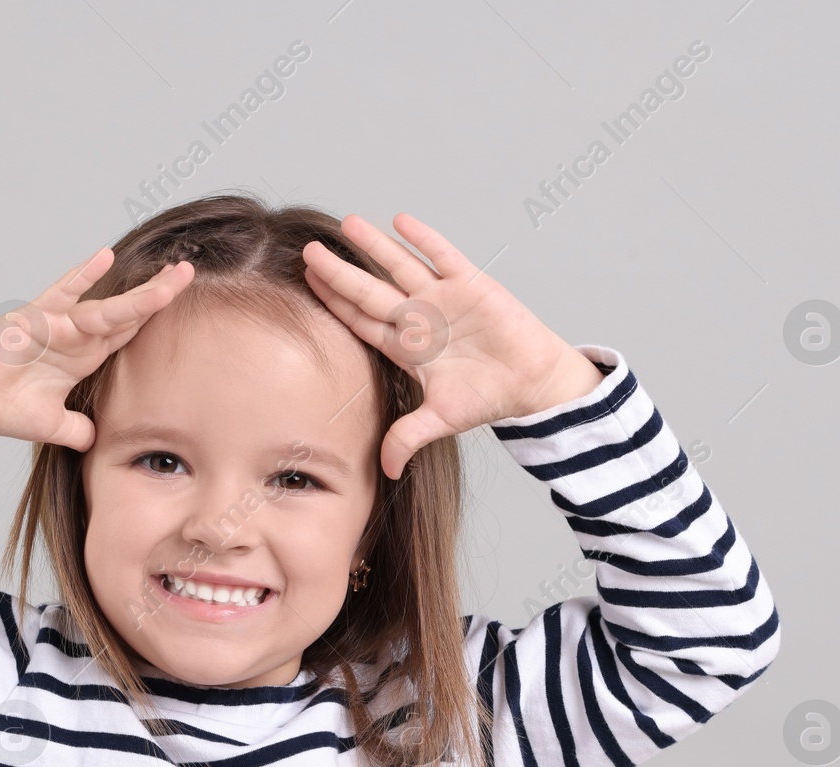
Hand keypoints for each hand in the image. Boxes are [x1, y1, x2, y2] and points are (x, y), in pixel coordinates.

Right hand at [0, 250, 193, 449]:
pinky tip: (104, 258)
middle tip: (189, 272)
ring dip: (138, 295)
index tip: (184, 303)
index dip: (154, 318)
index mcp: (83, 357)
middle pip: (126, 313)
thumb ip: (78, 431)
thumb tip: (99, 442)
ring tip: (170, 279)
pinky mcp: (30, 319)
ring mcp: (55, 325)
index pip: (128, 333)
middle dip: (158, 294)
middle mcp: (75, 336)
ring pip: (105, 308)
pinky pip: (60, 294)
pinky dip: (81, 277)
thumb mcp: (51, 427)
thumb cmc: (0, 407)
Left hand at [302, 213, 604, 479]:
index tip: (307, 283)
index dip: (334, 302)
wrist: (531, 383)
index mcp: (406, 346)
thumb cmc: (486, 397)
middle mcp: (418, 317)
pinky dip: (424, 239)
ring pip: (401, 265)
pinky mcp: (472, 284)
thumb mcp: (440, 420)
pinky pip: (444, 256)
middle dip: (340, 273)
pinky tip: (401, 221)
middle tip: (309, 251)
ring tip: (347, 224)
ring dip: (374, 246)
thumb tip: (385, 472)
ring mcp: (443, 297)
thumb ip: (407, 438)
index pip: (361, 320)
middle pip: (370, 290)